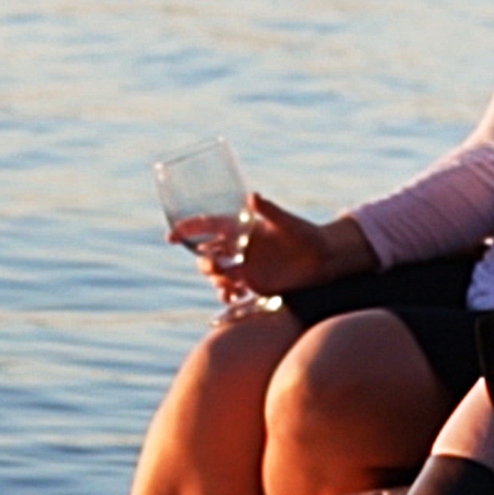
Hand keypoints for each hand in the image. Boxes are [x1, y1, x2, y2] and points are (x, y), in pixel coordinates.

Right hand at [183, 194, 371, 297]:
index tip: (171, 236)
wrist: (323, 260)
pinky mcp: (252, 283)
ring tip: (231, 285)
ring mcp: (244, 265)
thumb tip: (252, 197)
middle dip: (204, 262)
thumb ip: (271, 212)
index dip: (188, 229)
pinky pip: (229, 290)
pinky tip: (234, 297)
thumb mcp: (289, 224)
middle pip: (207, 253)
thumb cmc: (308, 235)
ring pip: (215, 273)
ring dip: (215, 280)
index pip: (209, 225)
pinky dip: (226, 294)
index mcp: (244, 227)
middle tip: (218, 269)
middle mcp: (240, 246)